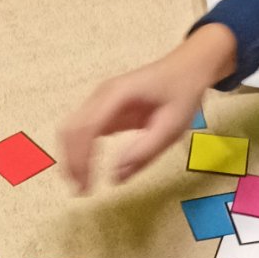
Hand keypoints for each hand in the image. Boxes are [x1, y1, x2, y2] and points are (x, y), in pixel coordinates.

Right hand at [60, 25, 236, 191]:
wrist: (187, 67)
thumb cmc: (182, 94)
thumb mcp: (172, 127)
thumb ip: (144, 151)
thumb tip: (115, 177)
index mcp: (118, 95)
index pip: (87, 129)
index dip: (81, 159)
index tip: (86, 186)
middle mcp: (102, 95)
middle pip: (72, 129)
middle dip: (71, 162)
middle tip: (81, 190)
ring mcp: (99, 100)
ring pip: (71, 129)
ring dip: (72, 157)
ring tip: (81, 184)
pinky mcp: (102, 108)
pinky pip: (82, 130)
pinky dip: (80, 151)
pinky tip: (87, 170)